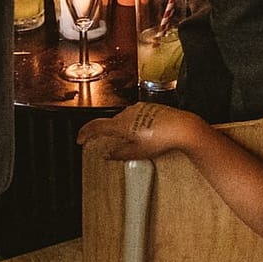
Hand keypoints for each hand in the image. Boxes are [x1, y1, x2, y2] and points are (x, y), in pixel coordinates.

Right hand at [77, 101, 201, 159]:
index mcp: (122, 124)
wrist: (182, 128)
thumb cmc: (163, 139)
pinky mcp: (150, 107)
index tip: (80, 139)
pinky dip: (133, 124)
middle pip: (110, 123)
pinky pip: (135, 115)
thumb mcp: (138, 153)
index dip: (85, 133)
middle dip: (106, 133)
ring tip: (131, 141)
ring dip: (122, 129)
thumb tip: (109, 154)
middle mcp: (129, 113)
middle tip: (103, 144)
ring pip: (124, 119)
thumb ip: (120, 153)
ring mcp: (140, 108)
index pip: (96, 126)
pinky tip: (143, 134)